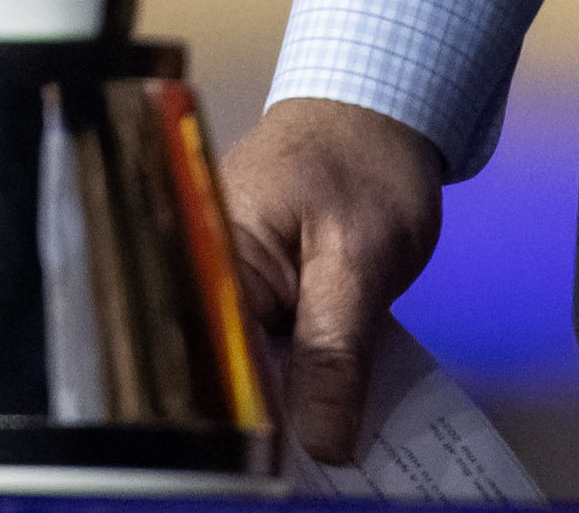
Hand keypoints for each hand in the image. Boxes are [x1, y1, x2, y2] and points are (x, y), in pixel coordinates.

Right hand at [220, 95, 448, 465]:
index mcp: (206, 254)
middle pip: (221, 375)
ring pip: (247, 373)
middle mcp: (200, 274)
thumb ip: (334, 352)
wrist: (379, 114)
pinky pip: (268, 357)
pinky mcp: (253, 299)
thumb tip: (321, 444)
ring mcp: (225, 288)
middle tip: (320, 464)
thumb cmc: (365, 165)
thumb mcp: (358, 262)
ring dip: (288, 411)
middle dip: (267, 426)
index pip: (206, 359)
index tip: (286, 464)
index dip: (244, 423)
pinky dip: (301, 386)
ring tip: (328, 447)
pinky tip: (331, 415)